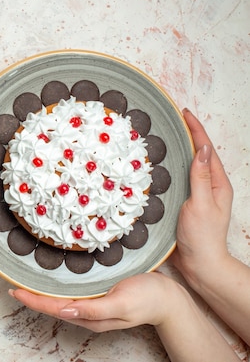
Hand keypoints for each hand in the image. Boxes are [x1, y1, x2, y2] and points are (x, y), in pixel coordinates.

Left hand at [9, 272, 177, 331]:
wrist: (170, 298)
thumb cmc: (149, 299)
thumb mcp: (122, 303)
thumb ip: (94, 309)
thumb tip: (66, 310)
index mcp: (91, 316)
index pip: (54, 308)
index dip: (33, 300)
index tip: (15, 291)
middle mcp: (88, 312)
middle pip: (52, 305)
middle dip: (31, 296)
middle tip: (12, 284)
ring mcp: (92, 305)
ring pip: (60, 300)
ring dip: (41, 292)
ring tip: (24, 282)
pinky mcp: (98, 296)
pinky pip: (71, 293)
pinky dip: (56, 287)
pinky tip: (51, 280)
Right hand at [172, 109, 233, 282]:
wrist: (200, 264)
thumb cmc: (202, 237)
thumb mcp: (201, 204)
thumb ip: (200, 177)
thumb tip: (201, 149)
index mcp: (217, 183)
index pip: (206, 149)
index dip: (196, 129)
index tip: (184, 113)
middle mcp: (209, 186)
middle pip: (199, 153)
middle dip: (189, 134)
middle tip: (174, 118)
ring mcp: (198, 194)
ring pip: (189, 165)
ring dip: (180, 149)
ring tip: (167, 135)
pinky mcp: (187, 203)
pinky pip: (181, 178)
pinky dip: (173, 166)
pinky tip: (162, 165)